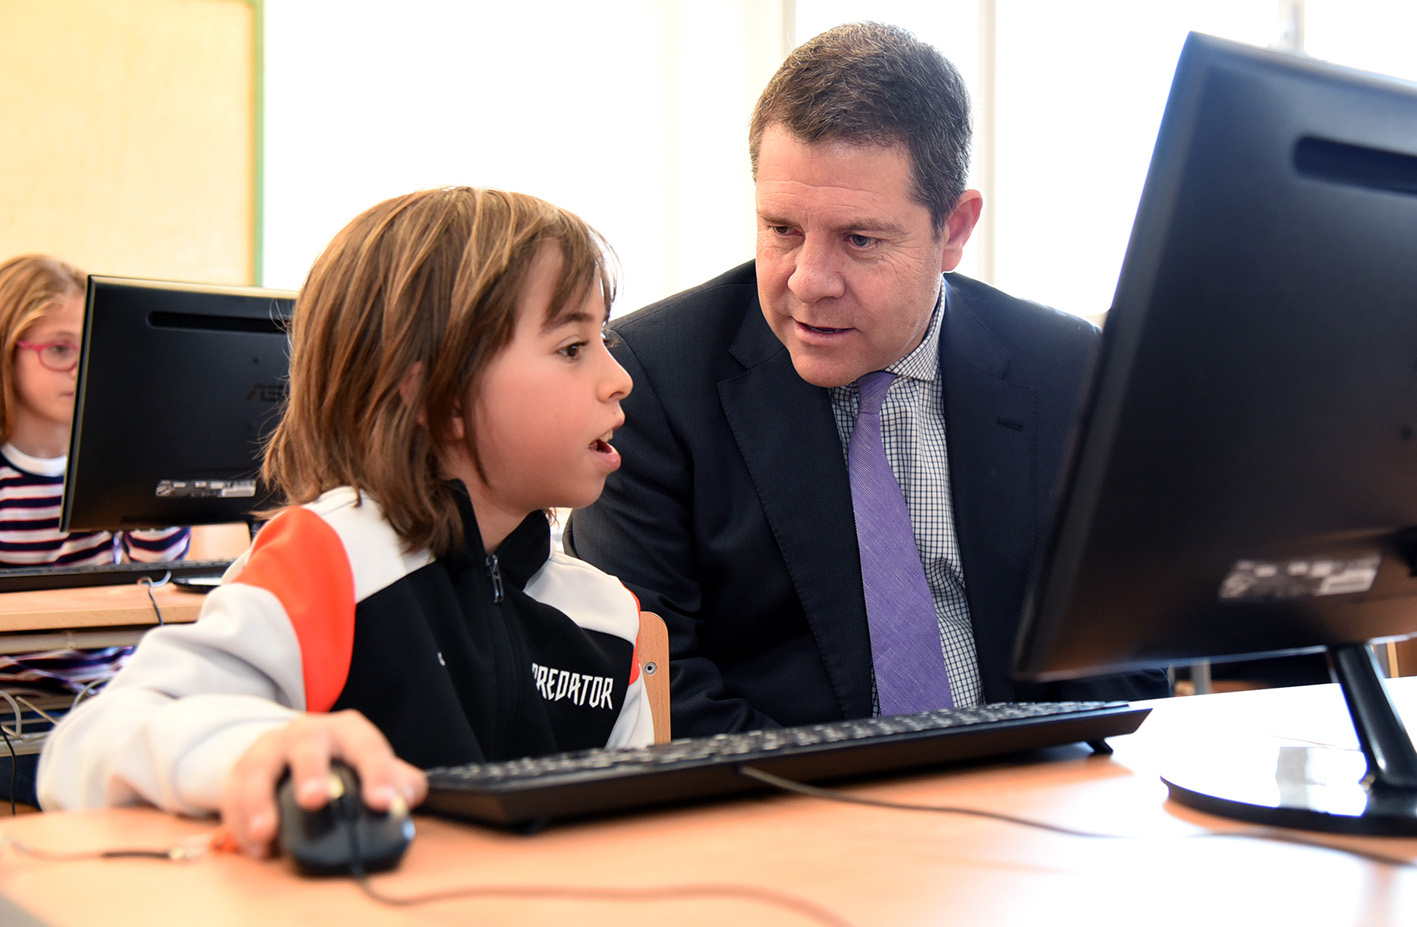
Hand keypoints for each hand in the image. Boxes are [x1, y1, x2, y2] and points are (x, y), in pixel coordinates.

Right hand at [220, 709, 427, 858]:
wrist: (292, 746)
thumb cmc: (342, 761)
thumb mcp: (372, 763)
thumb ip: (399, 781)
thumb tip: (407, 798)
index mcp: (347, 731)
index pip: (367, 747)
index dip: (378, 774)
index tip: (383, 803)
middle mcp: (307, 732)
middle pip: (307, 745)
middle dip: (311, 772)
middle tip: (314, 801)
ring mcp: (270, 748)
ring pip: (259, 768)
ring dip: (260, 802)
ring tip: (267, 834)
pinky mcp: (241, 769)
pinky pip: (233, 794)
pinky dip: (239, 823)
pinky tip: (254, 848)